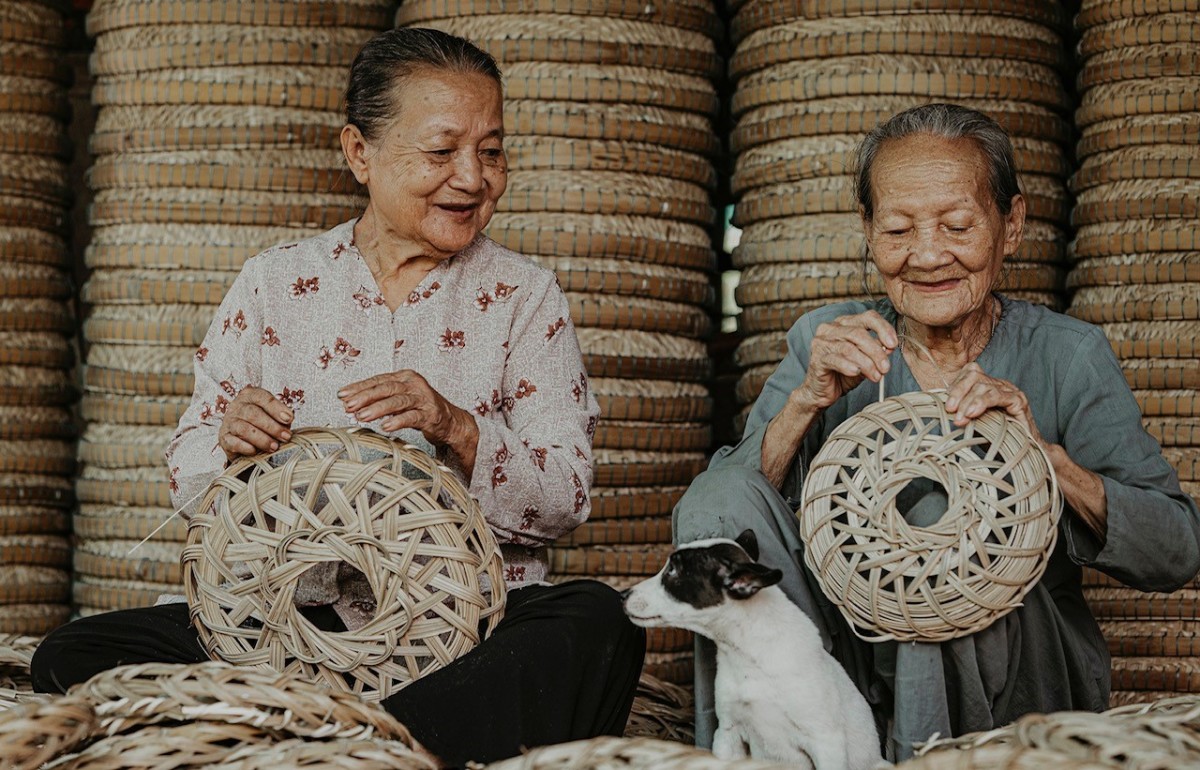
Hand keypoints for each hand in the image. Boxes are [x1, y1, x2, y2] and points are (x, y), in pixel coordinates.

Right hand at [218, 386, 292, 459]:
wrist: (242, 438)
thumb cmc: (261, 424)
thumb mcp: (273, 416)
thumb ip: (281, 417)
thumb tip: (288, 421)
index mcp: (250, 395)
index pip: (262, 398)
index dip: (276, 408)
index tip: (289, 419)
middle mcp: (237, 406)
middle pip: (253, 414)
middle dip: (272, 427)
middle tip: (285, 436)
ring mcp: (228, 422)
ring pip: (244, 429)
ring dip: (262, 439)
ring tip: (274, 447)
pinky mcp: (224, 438)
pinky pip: (233, 442)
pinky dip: (245, 447)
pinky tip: (255, 451)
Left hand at [339, 370, 476, 449]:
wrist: (450, 421)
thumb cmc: (421, 409)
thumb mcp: (399, 400)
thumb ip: (378, 400)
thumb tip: (349, 404)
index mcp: (404, 377)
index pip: (378, 380)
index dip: (359, 387)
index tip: (342, 395)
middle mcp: (414, 384)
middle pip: (386, 388)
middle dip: (365, 397)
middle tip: (349, 406)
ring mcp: (423, 398)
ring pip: (398, 401)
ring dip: (378, 409)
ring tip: (362, 416)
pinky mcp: (431, 414)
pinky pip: (412, 417)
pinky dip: (398, 421)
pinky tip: (386, 426)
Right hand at [794, 310, 897, 410]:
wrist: (822, 392)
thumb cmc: (843, 373)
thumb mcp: (865, 361)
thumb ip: (876, 351)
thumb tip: (889, 347)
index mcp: (844, 323)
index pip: (868, 317)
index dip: (883, 329)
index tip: (893, 345)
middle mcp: (830, 328)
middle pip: (859, 333)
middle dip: (876, 352)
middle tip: (886, 368)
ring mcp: (821, 343)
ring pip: (849, 348)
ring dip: (866, 363)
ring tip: (875, 376)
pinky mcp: (816, 358)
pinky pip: (836, 360)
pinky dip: (849, 366)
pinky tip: (856, 372)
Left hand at [945, 363, 1043, 442]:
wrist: (1024, 451)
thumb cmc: (997, 438)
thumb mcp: (973, 422)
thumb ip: (961, 412)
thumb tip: (941, 410)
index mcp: (987, 386)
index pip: (968, 373)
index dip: (955, 386)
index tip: (946, 405)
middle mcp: (998, 385)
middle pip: (974, 375)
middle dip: (958, 392)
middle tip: (950, 411)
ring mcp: (1010, 391)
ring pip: (984, 385)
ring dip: (968, 401)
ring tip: (960, 418)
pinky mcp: (1019, 401)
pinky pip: (999, 396)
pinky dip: (983, 403)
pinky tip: (973, 413)